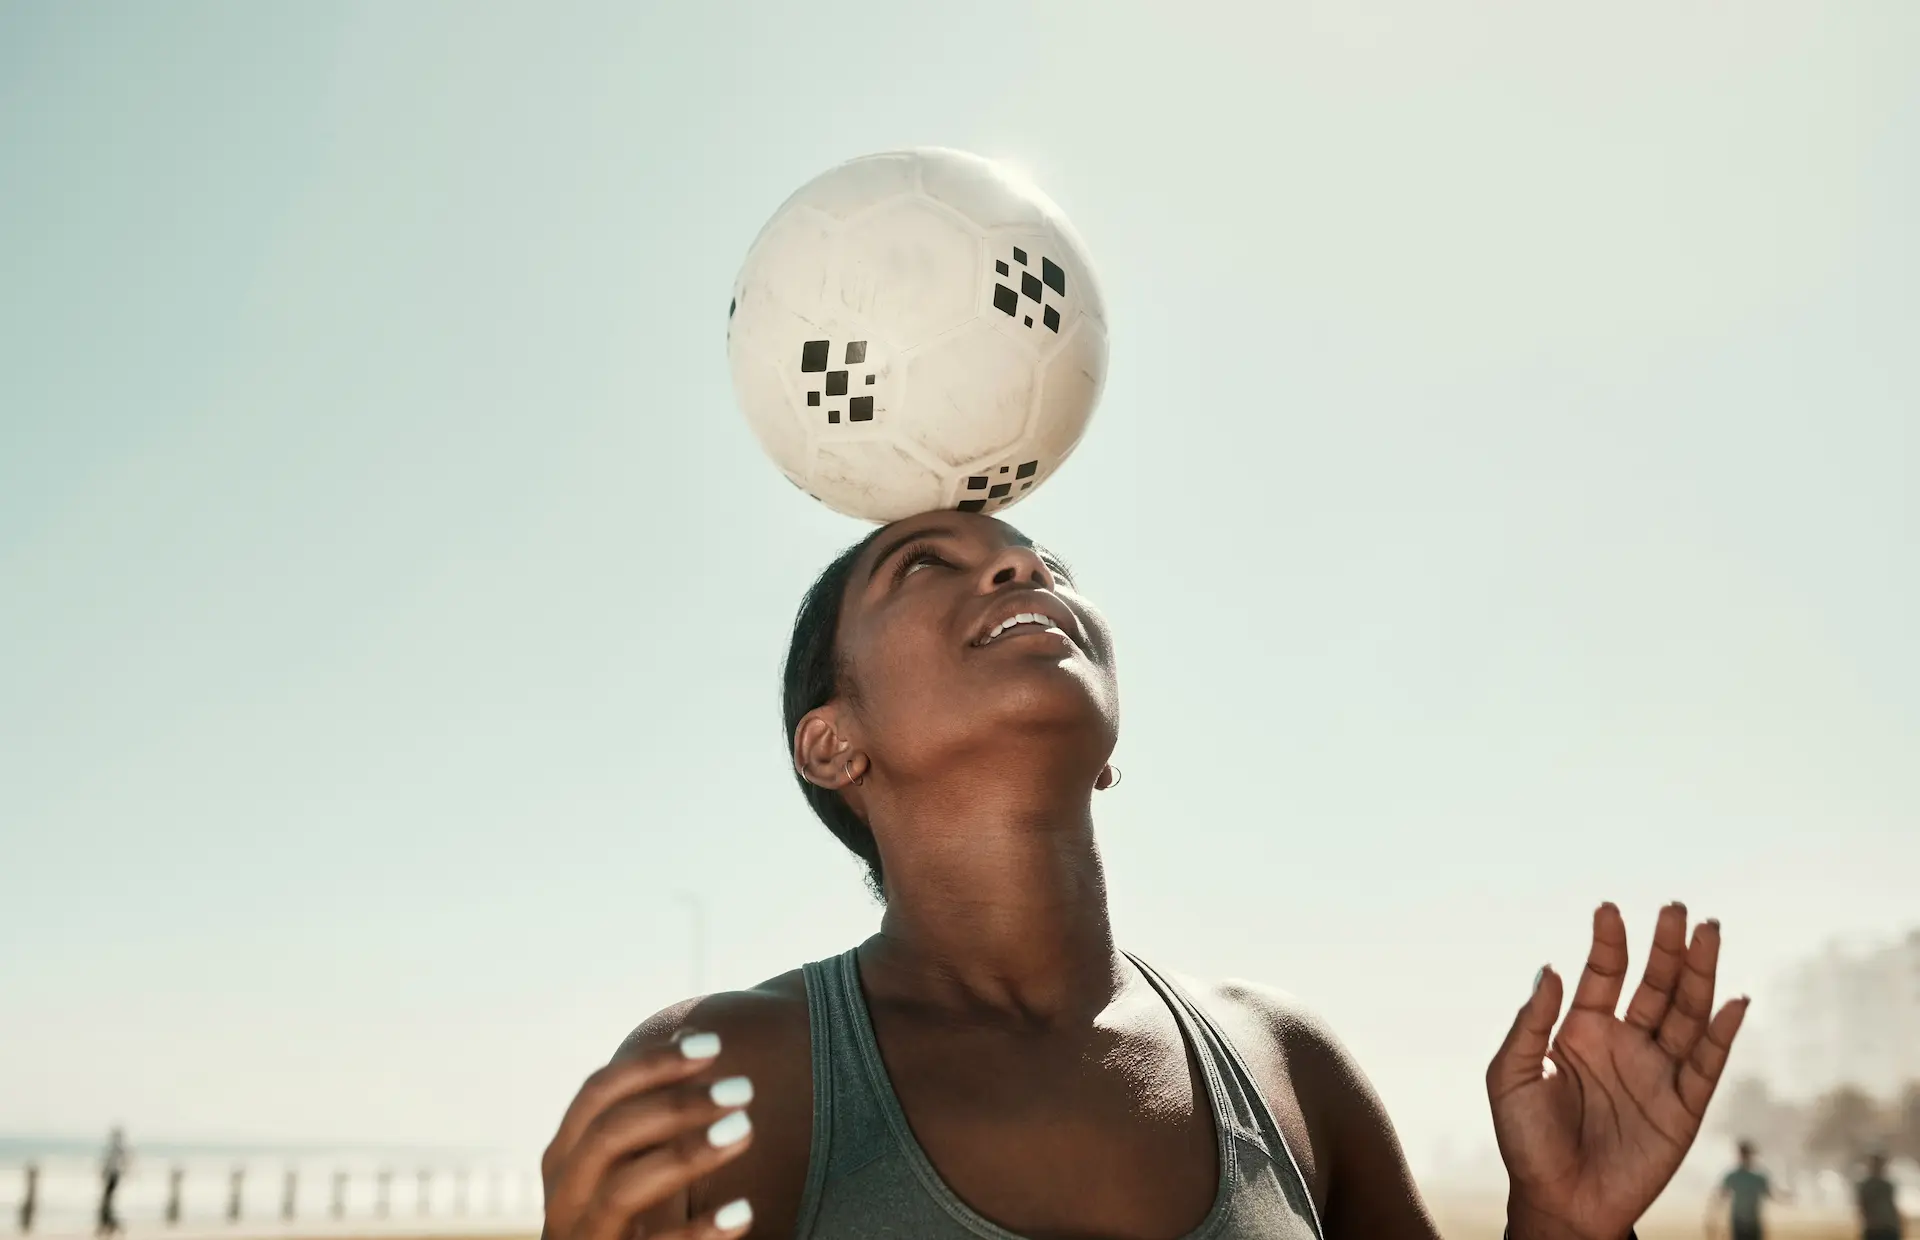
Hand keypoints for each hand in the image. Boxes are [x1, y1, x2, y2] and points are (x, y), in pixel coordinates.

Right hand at [541, 1032, 757, 1239]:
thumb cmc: (633, 1222)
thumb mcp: (631, 1164)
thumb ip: (651, 1115)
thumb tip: (693, 1036)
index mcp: (565, 1161)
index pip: (597, 1094)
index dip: (651, 1063)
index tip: (712, 1043)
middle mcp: (563, 1201)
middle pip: (608, 1135)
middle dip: (675, 1103)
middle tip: (744, 1087)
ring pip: (623, 1189)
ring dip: (687, 1154)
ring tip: (746, 1129)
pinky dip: (699, 1231)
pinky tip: (744, 1212)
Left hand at [1486, 903, 1747, 1239]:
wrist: (1556, 1200)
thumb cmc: (1525, 1140)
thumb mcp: (1510, 1075)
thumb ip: (1530, 1023)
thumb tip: (1549, 968)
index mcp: (1581, 1032)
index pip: (1603, 976)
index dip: (1609, 943)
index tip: (1609, 908)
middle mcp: (1623, 1044)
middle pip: (1654, 986)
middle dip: (1666, 948)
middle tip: (1676, 908)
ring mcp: (1655, 1073)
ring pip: (1686, 1014)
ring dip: (1699, 975)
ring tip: (1708, 933)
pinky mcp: (1682, 1108)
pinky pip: (1707, 1065)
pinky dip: (1723, 1033)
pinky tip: (1733, 1001)